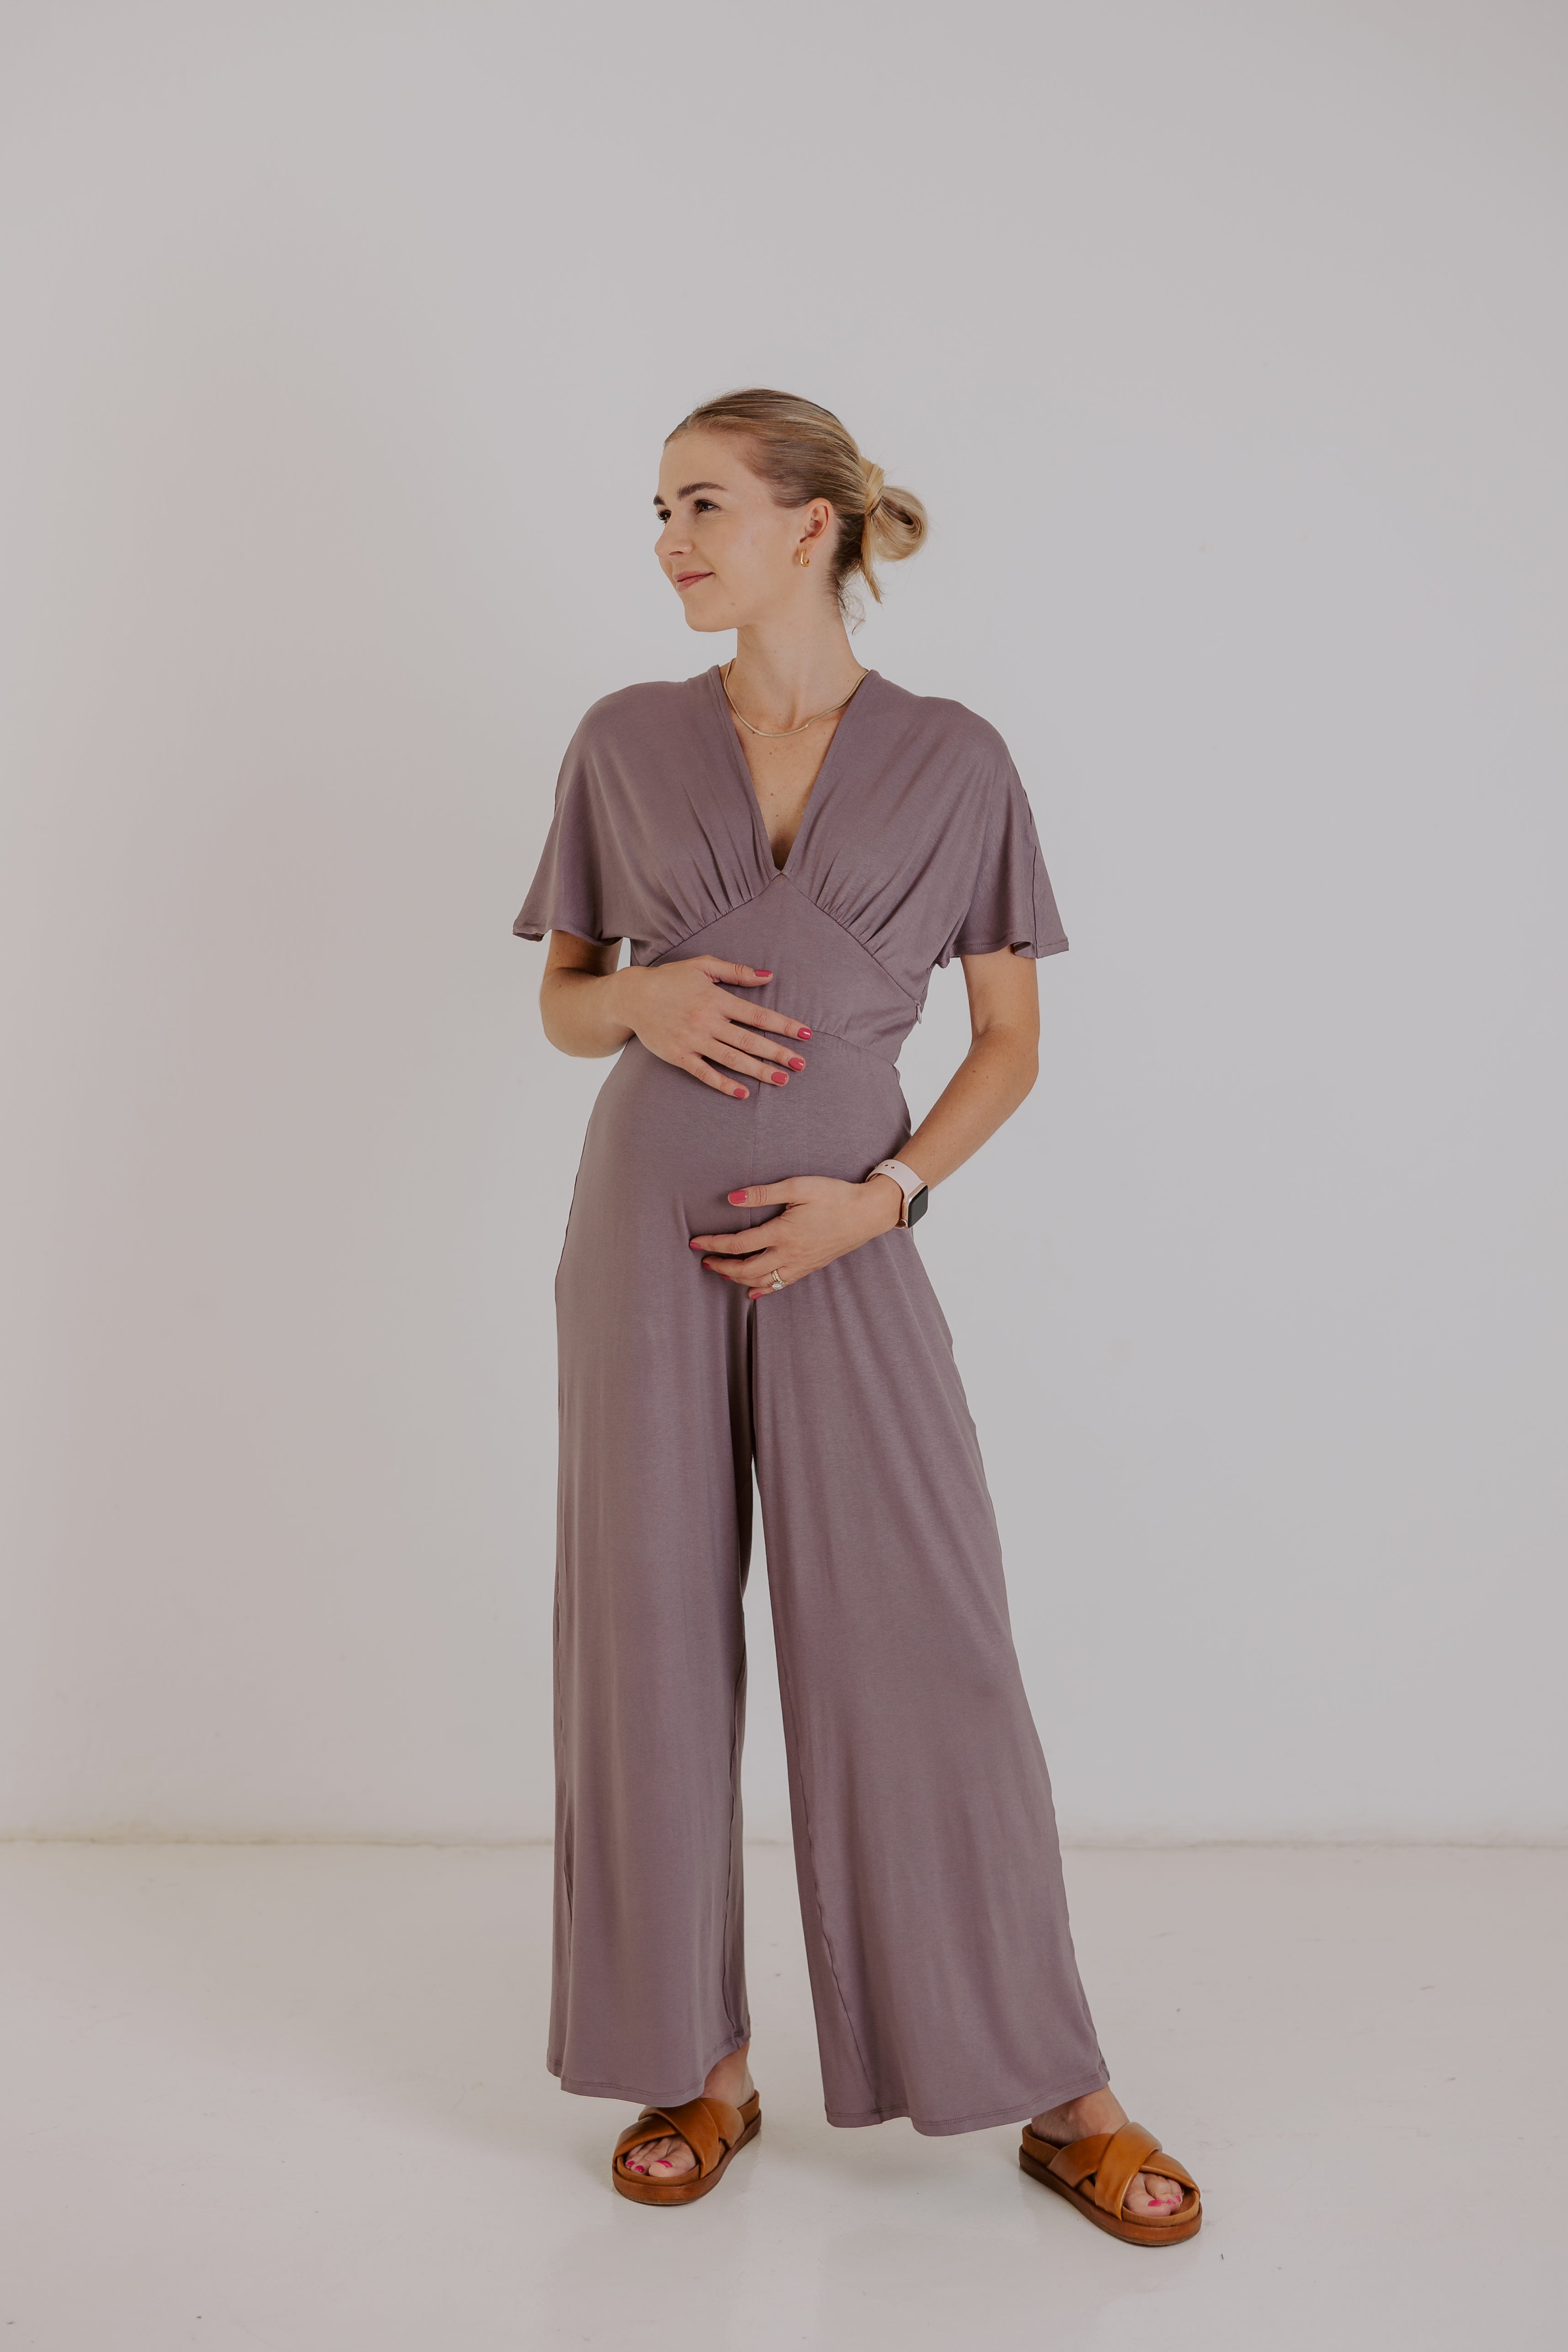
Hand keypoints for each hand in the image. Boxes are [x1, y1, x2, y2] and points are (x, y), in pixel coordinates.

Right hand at [613, 958, 810, 1098]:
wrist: (632, 996)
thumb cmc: (671, 979)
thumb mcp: (703, 965)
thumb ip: (736, 971)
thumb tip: (769, 975)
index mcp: (717, 999)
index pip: (758, 1015)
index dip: (783, 1025)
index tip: (806, 1034)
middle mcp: (707, 1021)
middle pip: (749, 1040)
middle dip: (777, 1053)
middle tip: (801, 1064)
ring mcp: (693, 1040)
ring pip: (732, 1059)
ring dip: (758, 1070)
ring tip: (782, 1080)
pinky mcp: (679, 1055)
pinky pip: (704, 1073)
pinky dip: (723, 1084)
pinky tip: (743, 1093)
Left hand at [691, 1174, 901, 1298]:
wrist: (867, 1213)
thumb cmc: (834, 1196)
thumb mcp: (798, 1186)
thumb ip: (763, 1193)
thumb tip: (732, 1198)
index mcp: (783, 1233)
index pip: (739, 1243)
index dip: (714, 1244)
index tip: (696, 1243)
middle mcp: (789, 1254)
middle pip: (746, 1270)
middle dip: (721, 1267)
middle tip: (705, 1261)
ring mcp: (800, 1264)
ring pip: (762, 1281)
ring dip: (738, 1280)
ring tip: (722, 1272)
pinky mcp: (810, 1267)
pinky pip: (782, 1285)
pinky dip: (763, 1290)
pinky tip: (752, 1292)